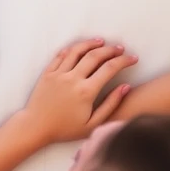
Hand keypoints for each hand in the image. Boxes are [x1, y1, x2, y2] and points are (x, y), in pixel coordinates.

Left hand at [21, 38, 136, 143]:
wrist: (36, 127)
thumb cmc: (65, 129)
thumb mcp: (93, 124)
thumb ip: (111, 104)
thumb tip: (126, 87)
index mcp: (86, 91)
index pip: (110, 68)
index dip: (124, 61)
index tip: (133, 58)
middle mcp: (72, 79)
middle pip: (95, 56)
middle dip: (110, 50)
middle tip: (120, 49)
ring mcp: (58, 74)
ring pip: (76, 51)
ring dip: (90, 44)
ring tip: (101, 42)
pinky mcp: (47, 74)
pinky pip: (60, 56)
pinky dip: (72, 49)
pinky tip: (80, 48)